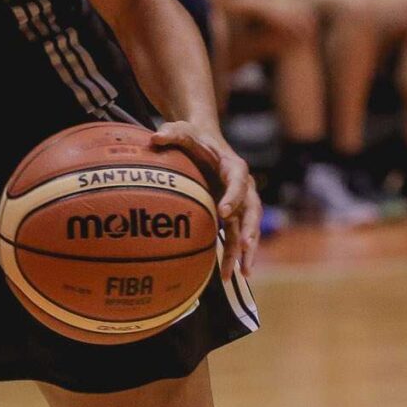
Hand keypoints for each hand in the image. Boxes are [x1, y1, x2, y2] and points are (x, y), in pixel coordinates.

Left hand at [151, 119, 261, 274]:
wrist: (204, 143)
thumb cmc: (194, 138)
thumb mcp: (183, 130)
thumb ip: (172, 133)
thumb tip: (154, 138)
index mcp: (233, 167)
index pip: (238, 182)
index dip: (233, 197)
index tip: (223, 212)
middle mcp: (243, 187)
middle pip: (252, 210)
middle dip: (251, 229)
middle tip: (245, 246)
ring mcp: (239, 204)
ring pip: (248, 229)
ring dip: (246, 251)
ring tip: (243, 273)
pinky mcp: (232, 216)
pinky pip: (237, 238)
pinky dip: (235, 256)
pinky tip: (227, 276)